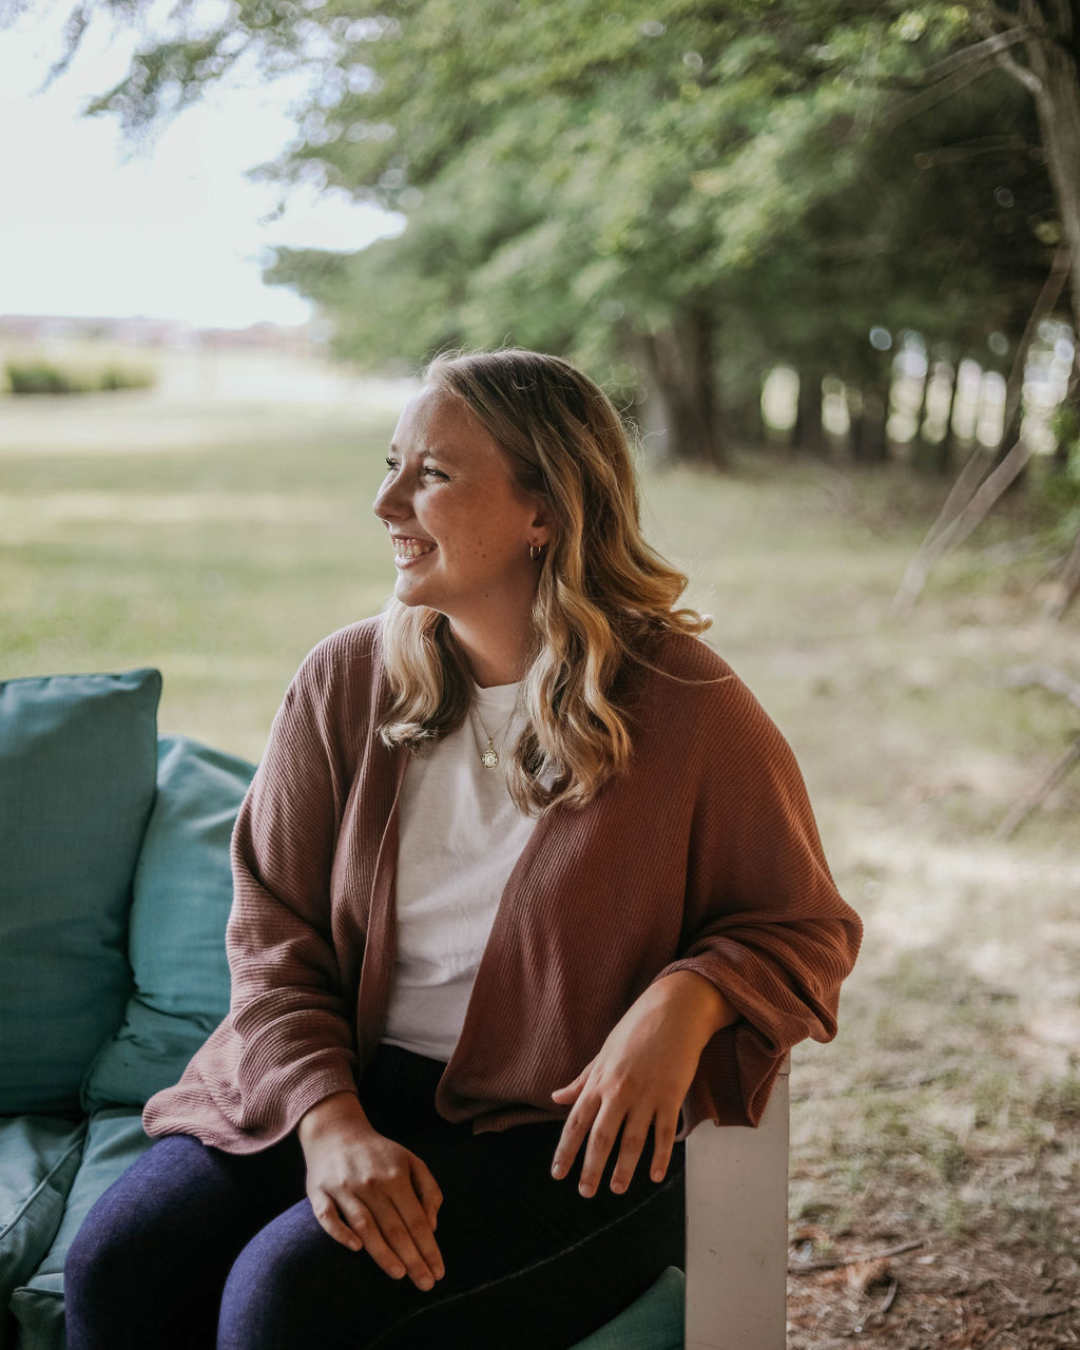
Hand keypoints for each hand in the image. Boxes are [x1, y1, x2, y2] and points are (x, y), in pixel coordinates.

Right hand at [298, 1093, 444, 1290]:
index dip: (428, 1247)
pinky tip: (356, 1249)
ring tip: (399, 1274)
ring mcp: (344, 1188)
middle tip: (425, 1284)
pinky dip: (341, 1233)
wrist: (336, 1130)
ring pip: (365, 1225)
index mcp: (396, 1175)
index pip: (416, 1219)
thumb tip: (432, 1226)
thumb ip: (428, 1190)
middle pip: (394, 1227)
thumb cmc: (380, 1153)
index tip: (438, 1272)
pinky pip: (328, 1217)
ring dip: (382, 1252)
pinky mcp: (319, 1192)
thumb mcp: (412, 1161)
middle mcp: (371, 1182)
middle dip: (412, 1258)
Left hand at [549, 971, 735, 1197]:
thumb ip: (582, 1080)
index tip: (557, 1174)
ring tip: (617, 1189)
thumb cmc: (636, 1029)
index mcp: (600, 1081)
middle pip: (601, 1138)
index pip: (576, 1123)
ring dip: (624, 1169)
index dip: (565, 1151)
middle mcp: (619, 1091)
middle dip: (591, 1168)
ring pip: (632, 1141)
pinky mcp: (671, 1095)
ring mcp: (646, 1095)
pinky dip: (660, 1157)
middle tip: (585, 1193)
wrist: (674, 1010)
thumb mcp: (603, 1053)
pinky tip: (656, 1175)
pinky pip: (664, 1133)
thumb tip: (557, 1097)